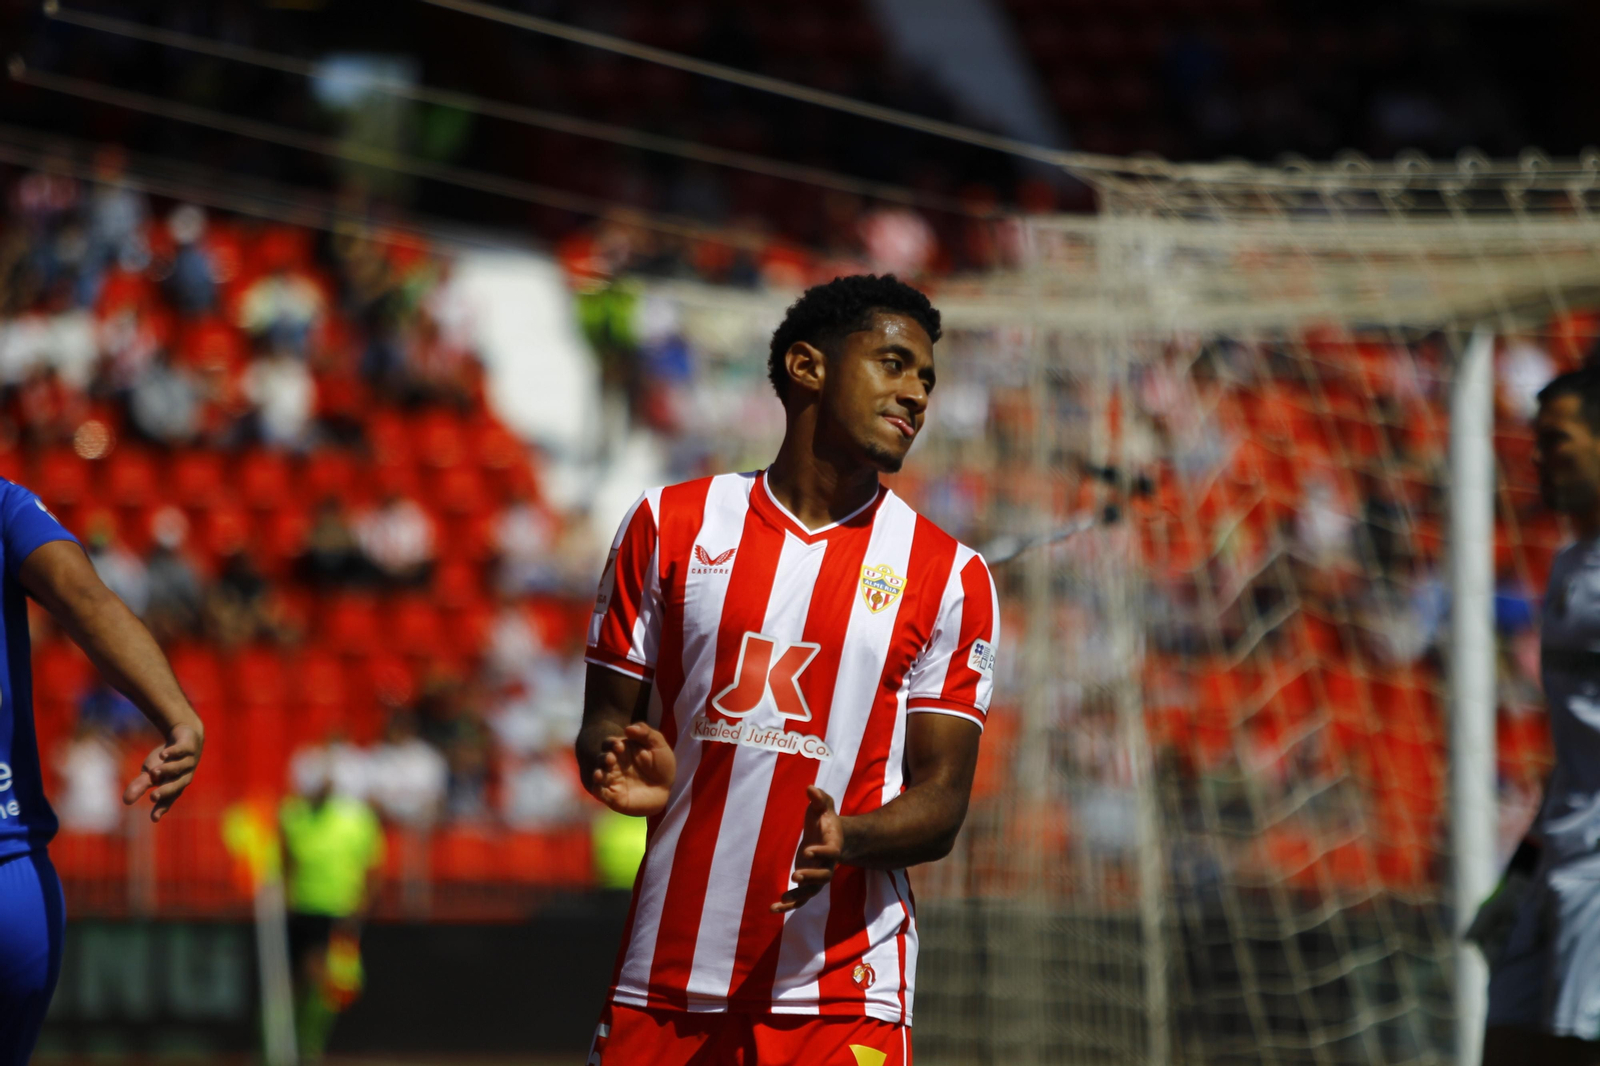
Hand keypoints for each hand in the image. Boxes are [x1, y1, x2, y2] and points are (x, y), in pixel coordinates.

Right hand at [123, 721, 202, 822]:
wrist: (185, 736)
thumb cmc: (166, 761)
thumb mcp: (151, 773)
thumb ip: (140, 786)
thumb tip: (126, 802)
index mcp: (174, 785)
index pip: (168, 799)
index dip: (162, 808)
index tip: (154, 818)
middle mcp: (183, 775)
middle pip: (177, 786)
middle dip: (165, 791)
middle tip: (153, 797)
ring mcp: (188, 761)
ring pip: (179, 767)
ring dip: (167, 770)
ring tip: (153, 772)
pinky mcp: (188, 747)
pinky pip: (182, 750)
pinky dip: (173, 752)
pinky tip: (164, 755)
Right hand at [590, 721, 674, 816]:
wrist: (666, 788)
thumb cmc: (662, 764)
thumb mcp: (658, 744)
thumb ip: (645, 733)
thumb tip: (628, 728)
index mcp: (622, 750)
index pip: (610, 744)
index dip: (611, 744)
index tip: (620, 746)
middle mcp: (614, 764)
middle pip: (601, 758)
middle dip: (604, 758)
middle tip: (611, 759)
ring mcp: (613, 780)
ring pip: (598, 775)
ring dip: (597, 773)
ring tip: (600, 774)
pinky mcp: (613, 796)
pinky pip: (600, 793)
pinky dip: (597, 789)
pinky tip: (599, 785)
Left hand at [772, 786, 843, 913]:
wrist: (833, 839)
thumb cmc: (826, 820)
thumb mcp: (824, 807)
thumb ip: (820, 799)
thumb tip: (810, 788)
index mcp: (833, 847)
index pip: (831, 852)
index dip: (821, 853)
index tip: (807, 850)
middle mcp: (828, 866)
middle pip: (823, 878)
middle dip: (810, 878)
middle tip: (795, 875)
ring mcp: (817, 877)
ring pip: (810, 893)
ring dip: (796, 898)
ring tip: (780, 901)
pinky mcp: (807, 884)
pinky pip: (799, 898)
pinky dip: (788, 905)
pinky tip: (772, 909)